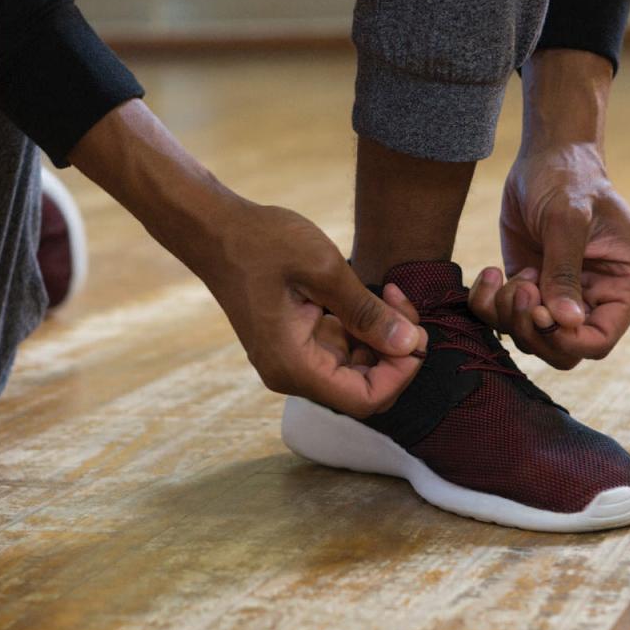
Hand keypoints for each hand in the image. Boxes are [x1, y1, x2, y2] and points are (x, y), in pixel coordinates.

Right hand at [67, 99, 424, 416]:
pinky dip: (362, 329)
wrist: (215, 230)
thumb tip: (410, 345)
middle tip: (403, 303)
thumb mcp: (323, 270)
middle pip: (363, 386)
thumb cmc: (262, 244)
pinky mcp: (293, 342)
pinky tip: (370, 295)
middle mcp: (290, 373)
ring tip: (389, 292)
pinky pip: (339, 350)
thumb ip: (367, 312)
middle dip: (395, 352)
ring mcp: (290, 359)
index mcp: (293, 365)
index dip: (401, 374)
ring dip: (381, 337)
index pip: (365, 399)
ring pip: (355, 368)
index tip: (414, 333)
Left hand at [468, 50, 629, 368]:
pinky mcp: (527, 288)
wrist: (546, 157)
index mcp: (625, 285)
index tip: (539, 311)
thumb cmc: (568, 180)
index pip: (599, 341)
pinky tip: (491, 272)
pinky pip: (502, 318)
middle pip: (562, 350)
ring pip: (530, 338)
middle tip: (519, 289)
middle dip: (531, 329)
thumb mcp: (567, 220)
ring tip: (506, 276)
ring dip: (507, 315)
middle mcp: (595, 298)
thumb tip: (566, 322)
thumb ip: (564, 271)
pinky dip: (487, 306)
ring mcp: (558, 296)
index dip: (564, 339)